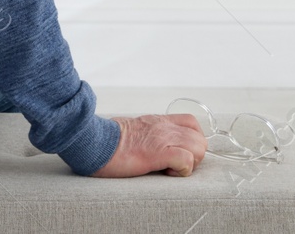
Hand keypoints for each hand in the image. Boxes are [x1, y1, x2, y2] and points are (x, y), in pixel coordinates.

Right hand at [92, 114, 207, 177]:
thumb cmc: (107, 141)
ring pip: (199, 148)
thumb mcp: (131, 130)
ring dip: (190, 164)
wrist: (94, 141)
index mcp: (157, 121)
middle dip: (194, 157)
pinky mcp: (158, 153)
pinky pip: (186, 161)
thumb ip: (145, 134)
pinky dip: (182, 171)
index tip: (180, 153)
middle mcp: (164, 127)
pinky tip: (166, 173)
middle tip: (175, 166)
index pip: (191, 122)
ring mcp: (162, 138)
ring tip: (170, 170)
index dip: (192, 140)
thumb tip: (148, 144)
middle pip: (200, 139)